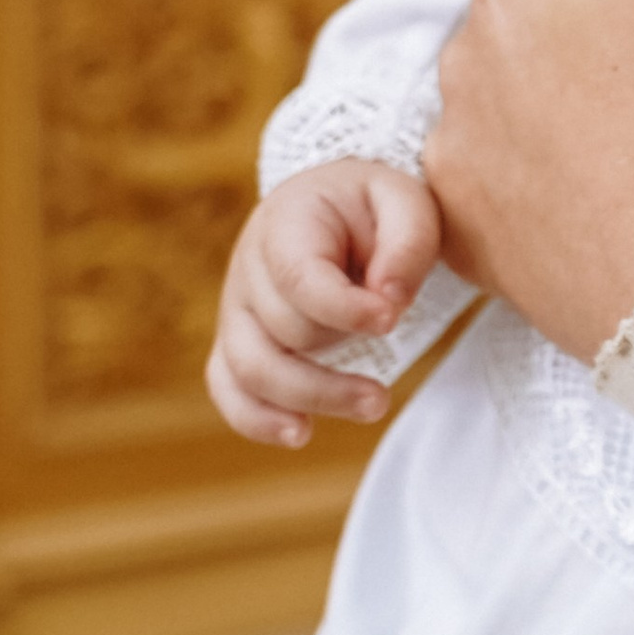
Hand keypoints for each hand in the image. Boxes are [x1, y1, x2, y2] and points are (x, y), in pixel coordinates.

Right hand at [206, 160, 445, 448]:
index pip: (298, 277)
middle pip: (285, 328)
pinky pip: (227, 387)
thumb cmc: (372, 207)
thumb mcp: (405, 201)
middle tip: (395, 347)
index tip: (390, 320)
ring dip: (311, 396)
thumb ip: (406, 244)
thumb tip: (388, 301)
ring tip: (373, 404)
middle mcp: (248, 268)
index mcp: (286, 222)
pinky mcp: (238, 342)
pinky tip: (300, 433)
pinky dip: (256, 418)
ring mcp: (237, 309)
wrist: (335, 208)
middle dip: (342, 347)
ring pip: (251, 369)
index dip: (342, 308)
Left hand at [426, 0, 633, 362]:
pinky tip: (592, 201)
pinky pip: (492, 184)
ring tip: (632, 150)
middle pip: (525, 24)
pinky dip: (531, 187)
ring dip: (549, 111)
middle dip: (576, 42)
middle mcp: (460, 58)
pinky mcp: (462, 232)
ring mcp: (454, 150)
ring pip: (504, 100)